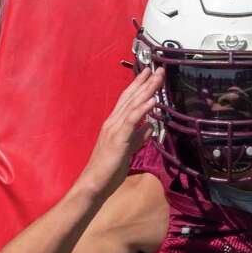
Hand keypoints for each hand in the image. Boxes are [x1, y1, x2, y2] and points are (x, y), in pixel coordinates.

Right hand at [80, 67, 163, 196]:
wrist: (93, 184)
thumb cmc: (108, 170)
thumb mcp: (127, 150)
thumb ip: (138, 138)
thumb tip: (149, 128)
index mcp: (113, 125)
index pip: (127, 100)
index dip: (139, 86)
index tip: (149, 74)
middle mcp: (112, 123)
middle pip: (130, 98)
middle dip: (145, 82)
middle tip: (158, 68)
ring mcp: (114, 130)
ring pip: (132, 105)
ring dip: (146, 90)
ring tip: (157, 77)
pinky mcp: (118, 139)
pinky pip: (131, 121)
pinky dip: (142, 109)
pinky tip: (152, 100)